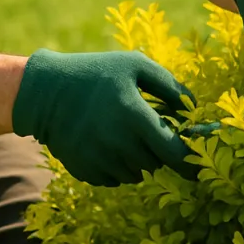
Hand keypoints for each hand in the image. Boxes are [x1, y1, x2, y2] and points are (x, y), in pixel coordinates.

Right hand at [10, 49, 195, 186]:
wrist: (45, 92)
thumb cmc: (96, 73)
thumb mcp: (135, 65)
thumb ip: (170, 86)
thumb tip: (194, 109)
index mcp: (134, 115)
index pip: (173, 152)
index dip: (190, 162)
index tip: (198, 166)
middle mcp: (118, 143)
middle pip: (156, 163)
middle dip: (158, 150)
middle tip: (147, 129)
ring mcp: (100, 160)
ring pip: (137, 173)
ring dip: (139, 159)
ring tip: (123, 132)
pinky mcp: (86, 171)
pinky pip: (115, 178)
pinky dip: (118, 165)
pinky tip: (106, 142)